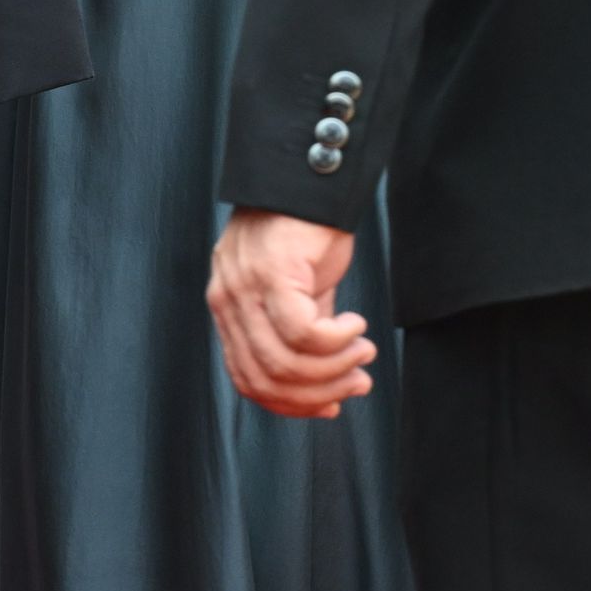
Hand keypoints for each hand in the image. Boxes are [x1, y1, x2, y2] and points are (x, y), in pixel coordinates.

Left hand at [208, 208, 372, 415]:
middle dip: (319, 393)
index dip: (291, 405)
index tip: (331, 406)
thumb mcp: (299, 294)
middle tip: (358, 381)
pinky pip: (303, 331)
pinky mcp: (271, 273)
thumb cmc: (303, 235)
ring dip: (334, 369)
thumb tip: (330, 386)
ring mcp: (244, 289)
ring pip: (285, 362)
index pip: (247, 381)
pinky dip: (337, 340)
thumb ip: (302, 337)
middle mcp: (227, 303)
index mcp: (229, 313)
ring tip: (362, 351)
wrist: (307, 183)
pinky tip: (356, 325)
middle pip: (266, 379)